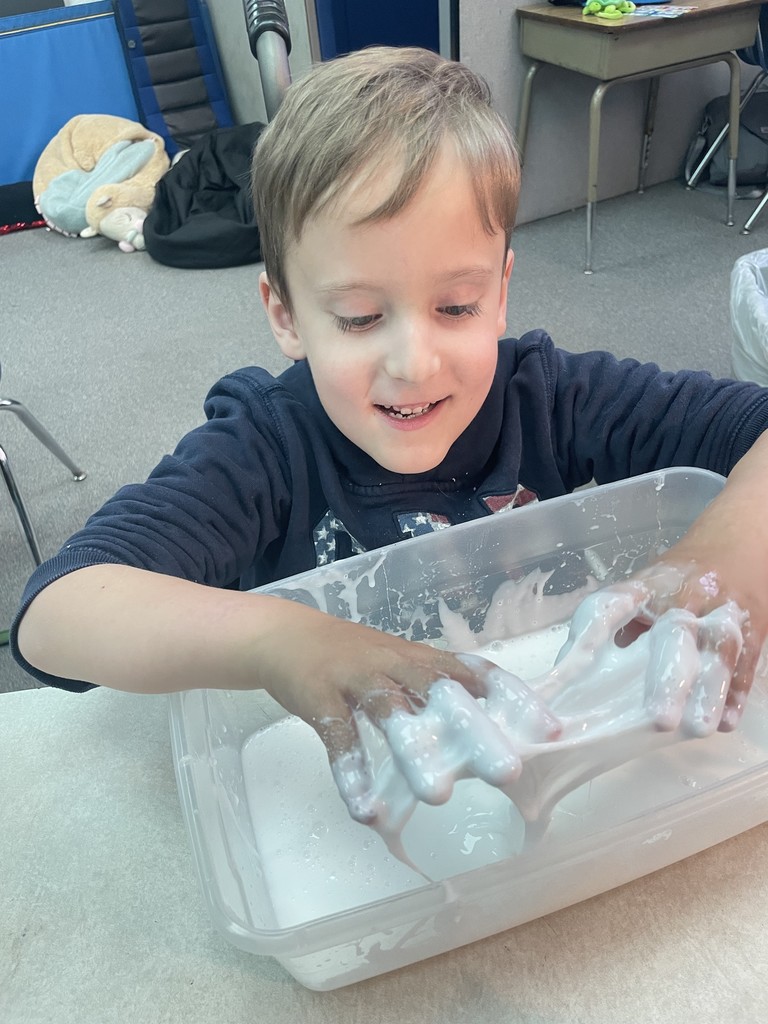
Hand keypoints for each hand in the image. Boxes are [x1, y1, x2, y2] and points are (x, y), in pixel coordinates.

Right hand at [255, 604, 560, 822]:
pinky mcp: (320, 698)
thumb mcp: (401, 664)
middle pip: (440, 692)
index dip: (513, 698)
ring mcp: (356, 679)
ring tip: (438, 797)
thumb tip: (495, 738)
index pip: (476, 671)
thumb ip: (439, 695)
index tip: (551, 730)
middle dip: (475, 730)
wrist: (285, 636)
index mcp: (422, 657)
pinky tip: (365, 810)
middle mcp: (395, 663)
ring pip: (390, 713)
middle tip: (508, 772)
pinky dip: (351, 773)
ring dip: (414, 754)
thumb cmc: (356, 659)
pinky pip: (338, 738)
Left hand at [539, 562, 749, 736]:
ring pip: (719, 649)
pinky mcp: (751, 629)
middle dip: (667, 678)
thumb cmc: (676, 580)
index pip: (611, 606)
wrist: (735, 546)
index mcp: (646, 586)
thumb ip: (615, 627)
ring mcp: (722, 612)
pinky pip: (747, 661)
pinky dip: (737, 692)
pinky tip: (726, 722)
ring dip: (709, 691)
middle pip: (675, 634)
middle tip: (659, 719)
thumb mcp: (643, 590)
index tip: (573, 671)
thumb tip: (571, 676)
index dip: (592, 635)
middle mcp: (684, 597)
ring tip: (698, 728)